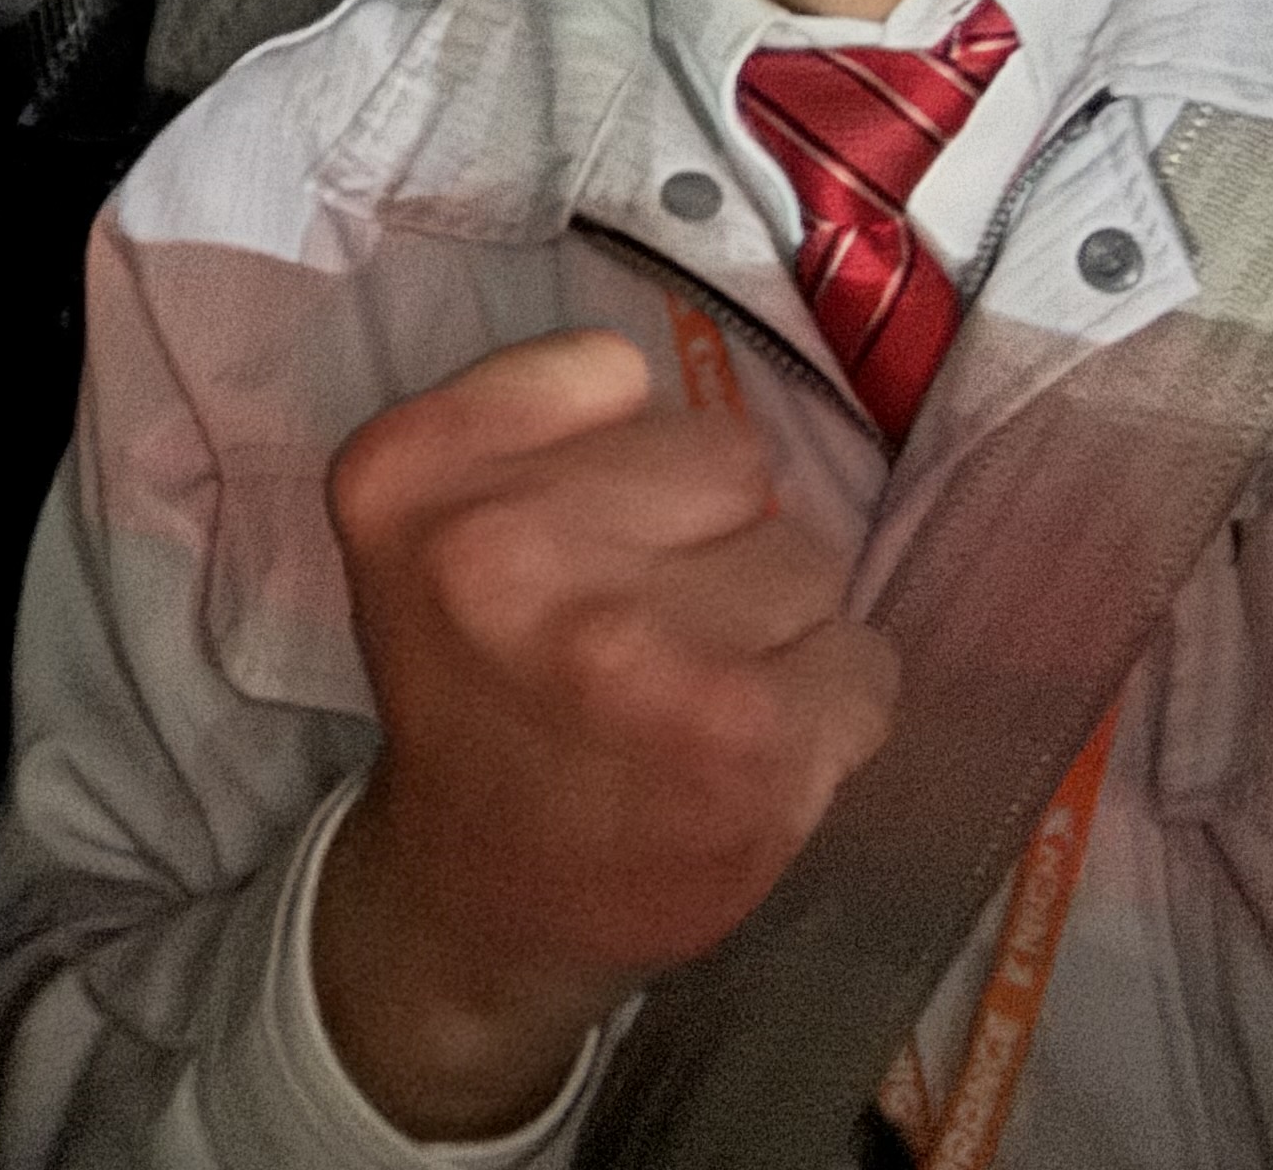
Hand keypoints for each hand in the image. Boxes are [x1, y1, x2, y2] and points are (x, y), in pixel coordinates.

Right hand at [310, 330, 895, 1138]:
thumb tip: (698, 408)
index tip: (572, 533)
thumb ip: (529, 420)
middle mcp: (503, 552)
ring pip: (805, 555)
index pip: (609, 368)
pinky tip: (749, 748)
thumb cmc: (475, 692)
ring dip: (770, 624)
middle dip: (705, 534)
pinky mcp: (746, 735)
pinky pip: (864, 658)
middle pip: (726, 455)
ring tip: (688, 695)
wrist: (480, 904)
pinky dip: (831, 702)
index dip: (610, 452)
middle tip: (636, 628)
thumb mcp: (426, 520)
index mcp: (408, 478)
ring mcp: (631, 645)